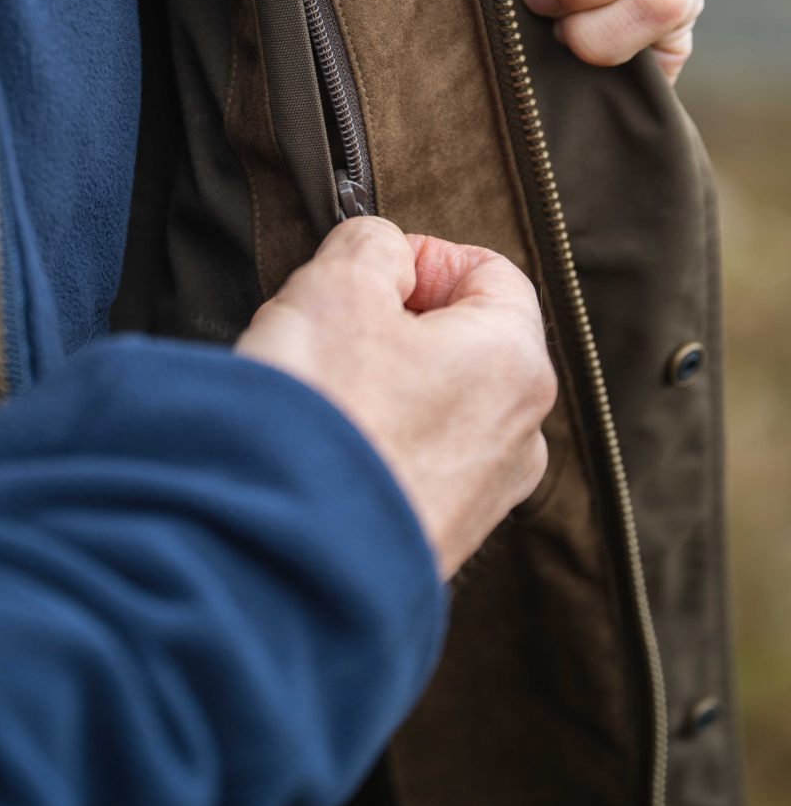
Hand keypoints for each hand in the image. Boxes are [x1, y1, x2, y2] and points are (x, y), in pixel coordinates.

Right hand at [236, 218, 556, 579]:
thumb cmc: (325, 416)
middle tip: (332, 331)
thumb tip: (383, 255)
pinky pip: (411, 462)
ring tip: (321, 394)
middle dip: (395, 323)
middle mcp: (519, 435)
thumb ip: (372, 243)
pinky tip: (324, 448)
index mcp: (516, 362)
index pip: (490, 271)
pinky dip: (373, 442)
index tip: (367, 274)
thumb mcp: (338, 284)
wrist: (286, 561)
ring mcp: (482, 498)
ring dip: (379, 384)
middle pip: (462, 340)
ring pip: (434, 404)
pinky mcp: (437, 540)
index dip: (422, 256)